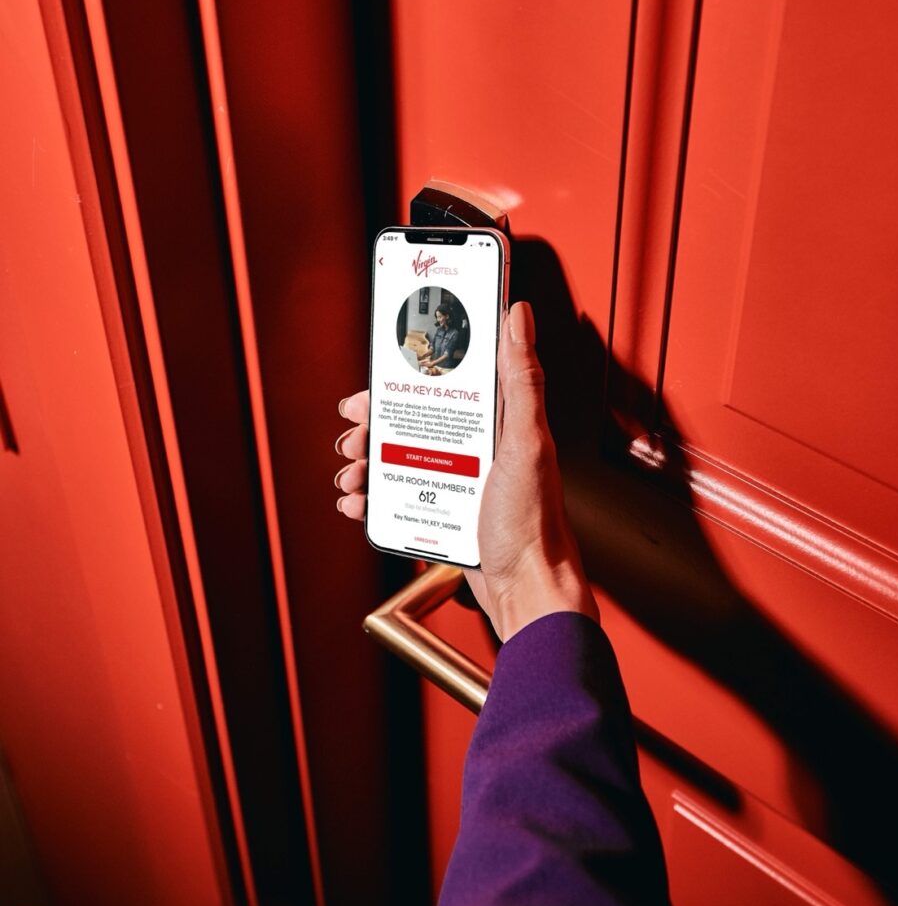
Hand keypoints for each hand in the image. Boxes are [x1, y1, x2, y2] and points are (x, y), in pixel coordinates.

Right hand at [334, 301, 597, 641]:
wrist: (528, 591)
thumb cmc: (536, 522)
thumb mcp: (525, 443)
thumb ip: (521, 379)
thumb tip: (519, 314)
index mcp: (495, 420)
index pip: (444, 380)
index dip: (406, 375)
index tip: (376, 380)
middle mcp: (474, 445)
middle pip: (411, 418)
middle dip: (374, 423)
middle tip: (353, 433)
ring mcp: (456, 479)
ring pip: (396, 457)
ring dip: (365, 460)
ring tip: (353, 472)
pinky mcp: (443, 511)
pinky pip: (397, 496)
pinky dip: (371, 496)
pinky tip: (358, 503)